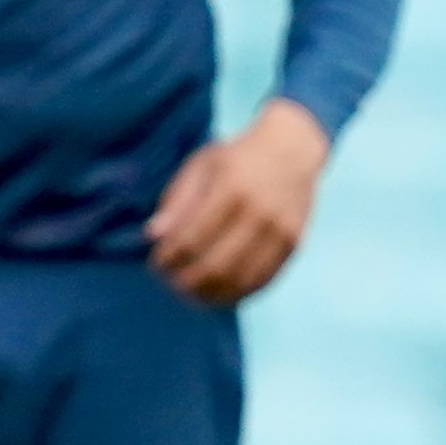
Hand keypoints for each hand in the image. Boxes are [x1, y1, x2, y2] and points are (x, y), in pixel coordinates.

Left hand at [143, 99, 327, 307]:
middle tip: (170, 282)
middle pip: (214, 265)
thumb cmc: (236, 158)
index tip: (156, 263)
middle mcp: (259, 212)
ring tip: (190, 294)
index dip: (169, 258)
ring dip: (209, 294)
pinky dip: (236, 293)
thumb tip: (153, 236)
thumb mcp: (200, 166)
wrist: (292, 150)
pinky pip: (262, 280)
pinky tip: (218, 293)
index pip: (191, 239)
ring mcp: (280, 231)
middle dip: (185, 281)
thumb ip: (177, 200)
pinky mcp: (293, 244)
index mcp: (231, 189)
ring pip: (239, 280)